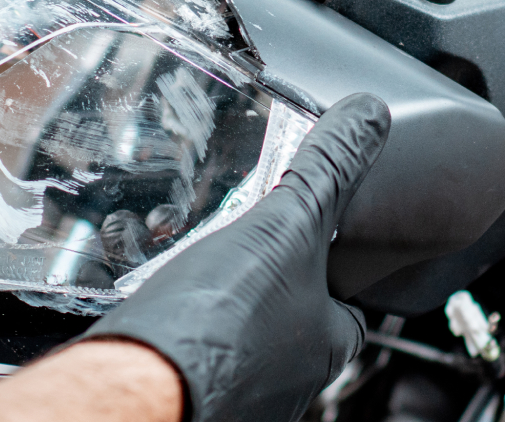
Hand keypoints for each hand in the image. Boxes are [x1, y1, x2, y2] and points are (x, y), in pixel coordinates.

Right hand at [84, 94, 391, 421]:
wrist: (136, 385)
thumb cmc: (220, 327)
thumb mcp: (289, 227)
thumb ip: (329, 172)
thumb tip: (368, 120)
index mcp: (328, 341)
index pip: (351, 302)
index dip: (336, 264)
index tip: (321, 233)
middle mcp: (288, 374)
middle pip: (292, 310)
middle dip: (270, 273)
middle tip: (246, 234)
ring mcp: (235, 380)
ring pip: (240, 325)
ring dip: (221, 290)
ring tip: (200, 254)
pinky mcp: (186, 378)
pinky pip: (193, 338)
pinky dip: (181, 313)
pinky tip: (161, 289)